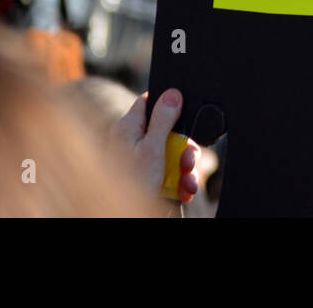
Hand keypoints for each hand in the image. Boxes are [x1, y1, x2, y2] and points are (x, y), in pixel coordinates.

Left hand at [112, 89, 200, 204]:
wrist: (124, 217)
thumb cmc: (131, 184)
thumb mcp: (152, 149)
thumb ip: (162, 120)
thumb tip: (172, 93)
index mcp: (128, 128)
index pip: (148, 102)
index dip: (167, 103)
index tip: (183, 112)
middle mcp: (134, 142)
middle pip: (168, 131)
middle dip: (184, 147)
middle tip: (187, 161)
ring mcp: (142, 161)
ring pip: (172, 154)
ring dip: (186, 168)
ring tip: (187, 183)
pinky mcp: (149, 177)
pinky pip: (170, 172)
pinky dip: (180, 181)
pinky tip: (184, 190)